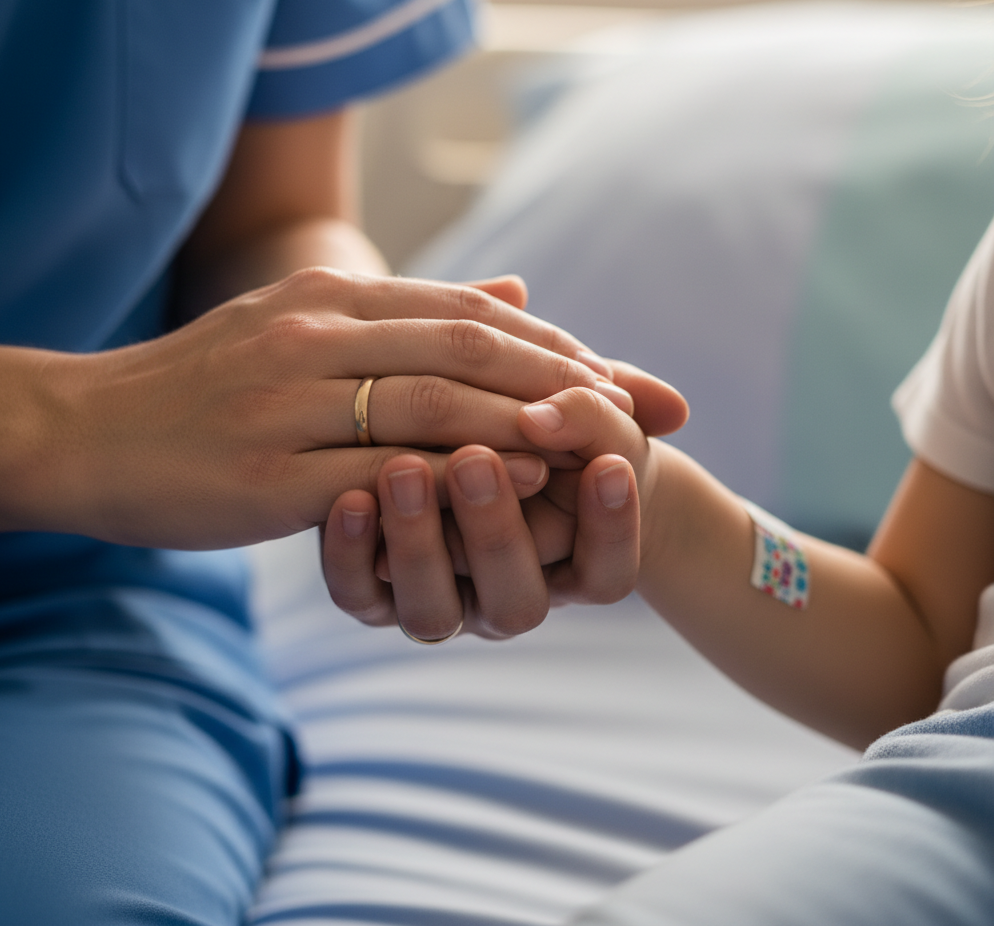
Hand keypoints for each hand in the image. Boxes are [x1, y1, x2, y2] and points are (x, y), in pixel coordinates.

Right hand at [0, 268, 634, 547]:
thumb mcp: (305, 329)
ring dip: (530, 424)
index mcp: (333, 299)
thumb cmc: (207, 389)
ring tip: (606, 446)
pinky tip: (513, 496)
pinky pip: (382, 470)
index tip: (635, 378)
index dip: (564, 345)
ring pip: (437, 402)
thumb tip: (519, 291)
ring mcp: (292, 400)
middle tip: (654, 410)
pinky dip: (457, 479)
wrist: (88, 432)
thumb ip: (413, 314)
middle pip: (474, 348)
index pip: (475, 314)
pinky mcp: (269, 471)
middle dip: (575, 378)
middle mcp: (319, 333)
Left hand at [321, 369, 683, 638]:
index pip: (607, 572)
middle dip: (498, 529)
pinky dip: (350, 555)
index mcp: (571, 563)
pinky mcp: (374, 591)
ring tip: (401, 466)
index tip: (610, 464)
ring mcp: (442, 598)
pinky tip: (345, 497)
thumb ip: (608, 407)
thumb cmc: (540, 432)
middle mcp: (506, 593)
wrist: (468, 448)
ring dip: (419, 541)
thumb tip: (670, 405)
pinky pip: (360, 597)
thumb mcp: (573, 412)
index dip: (613, 527)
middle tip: (477, 459)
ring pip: (432, 609)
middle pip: (515, 600)